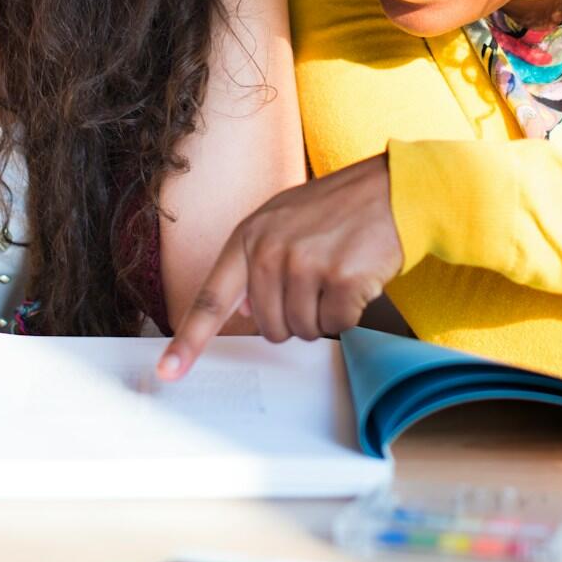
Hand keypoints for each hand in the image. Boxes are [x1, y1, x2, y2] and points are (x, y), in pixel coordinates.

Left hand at [158, 154, 401, 378]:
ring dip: (324, 314)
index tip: (169, 372)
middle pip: (269, 327)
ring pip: (304, 329)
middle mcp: (271, 250)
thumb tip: (244, 308)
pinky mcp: (342, 278)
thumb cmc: (338, 208)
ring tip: (338, 274)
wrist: (393, 189)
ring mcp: (306, 263)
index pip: (211, 299)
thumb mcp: (284, 220)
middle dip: (294, 317)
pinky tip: (357, 277)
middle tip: (317, 281)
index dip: (189, 340)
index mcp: (249, 237)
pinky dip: (351, 311)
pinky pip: (338, 324)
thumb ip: (256, 260)